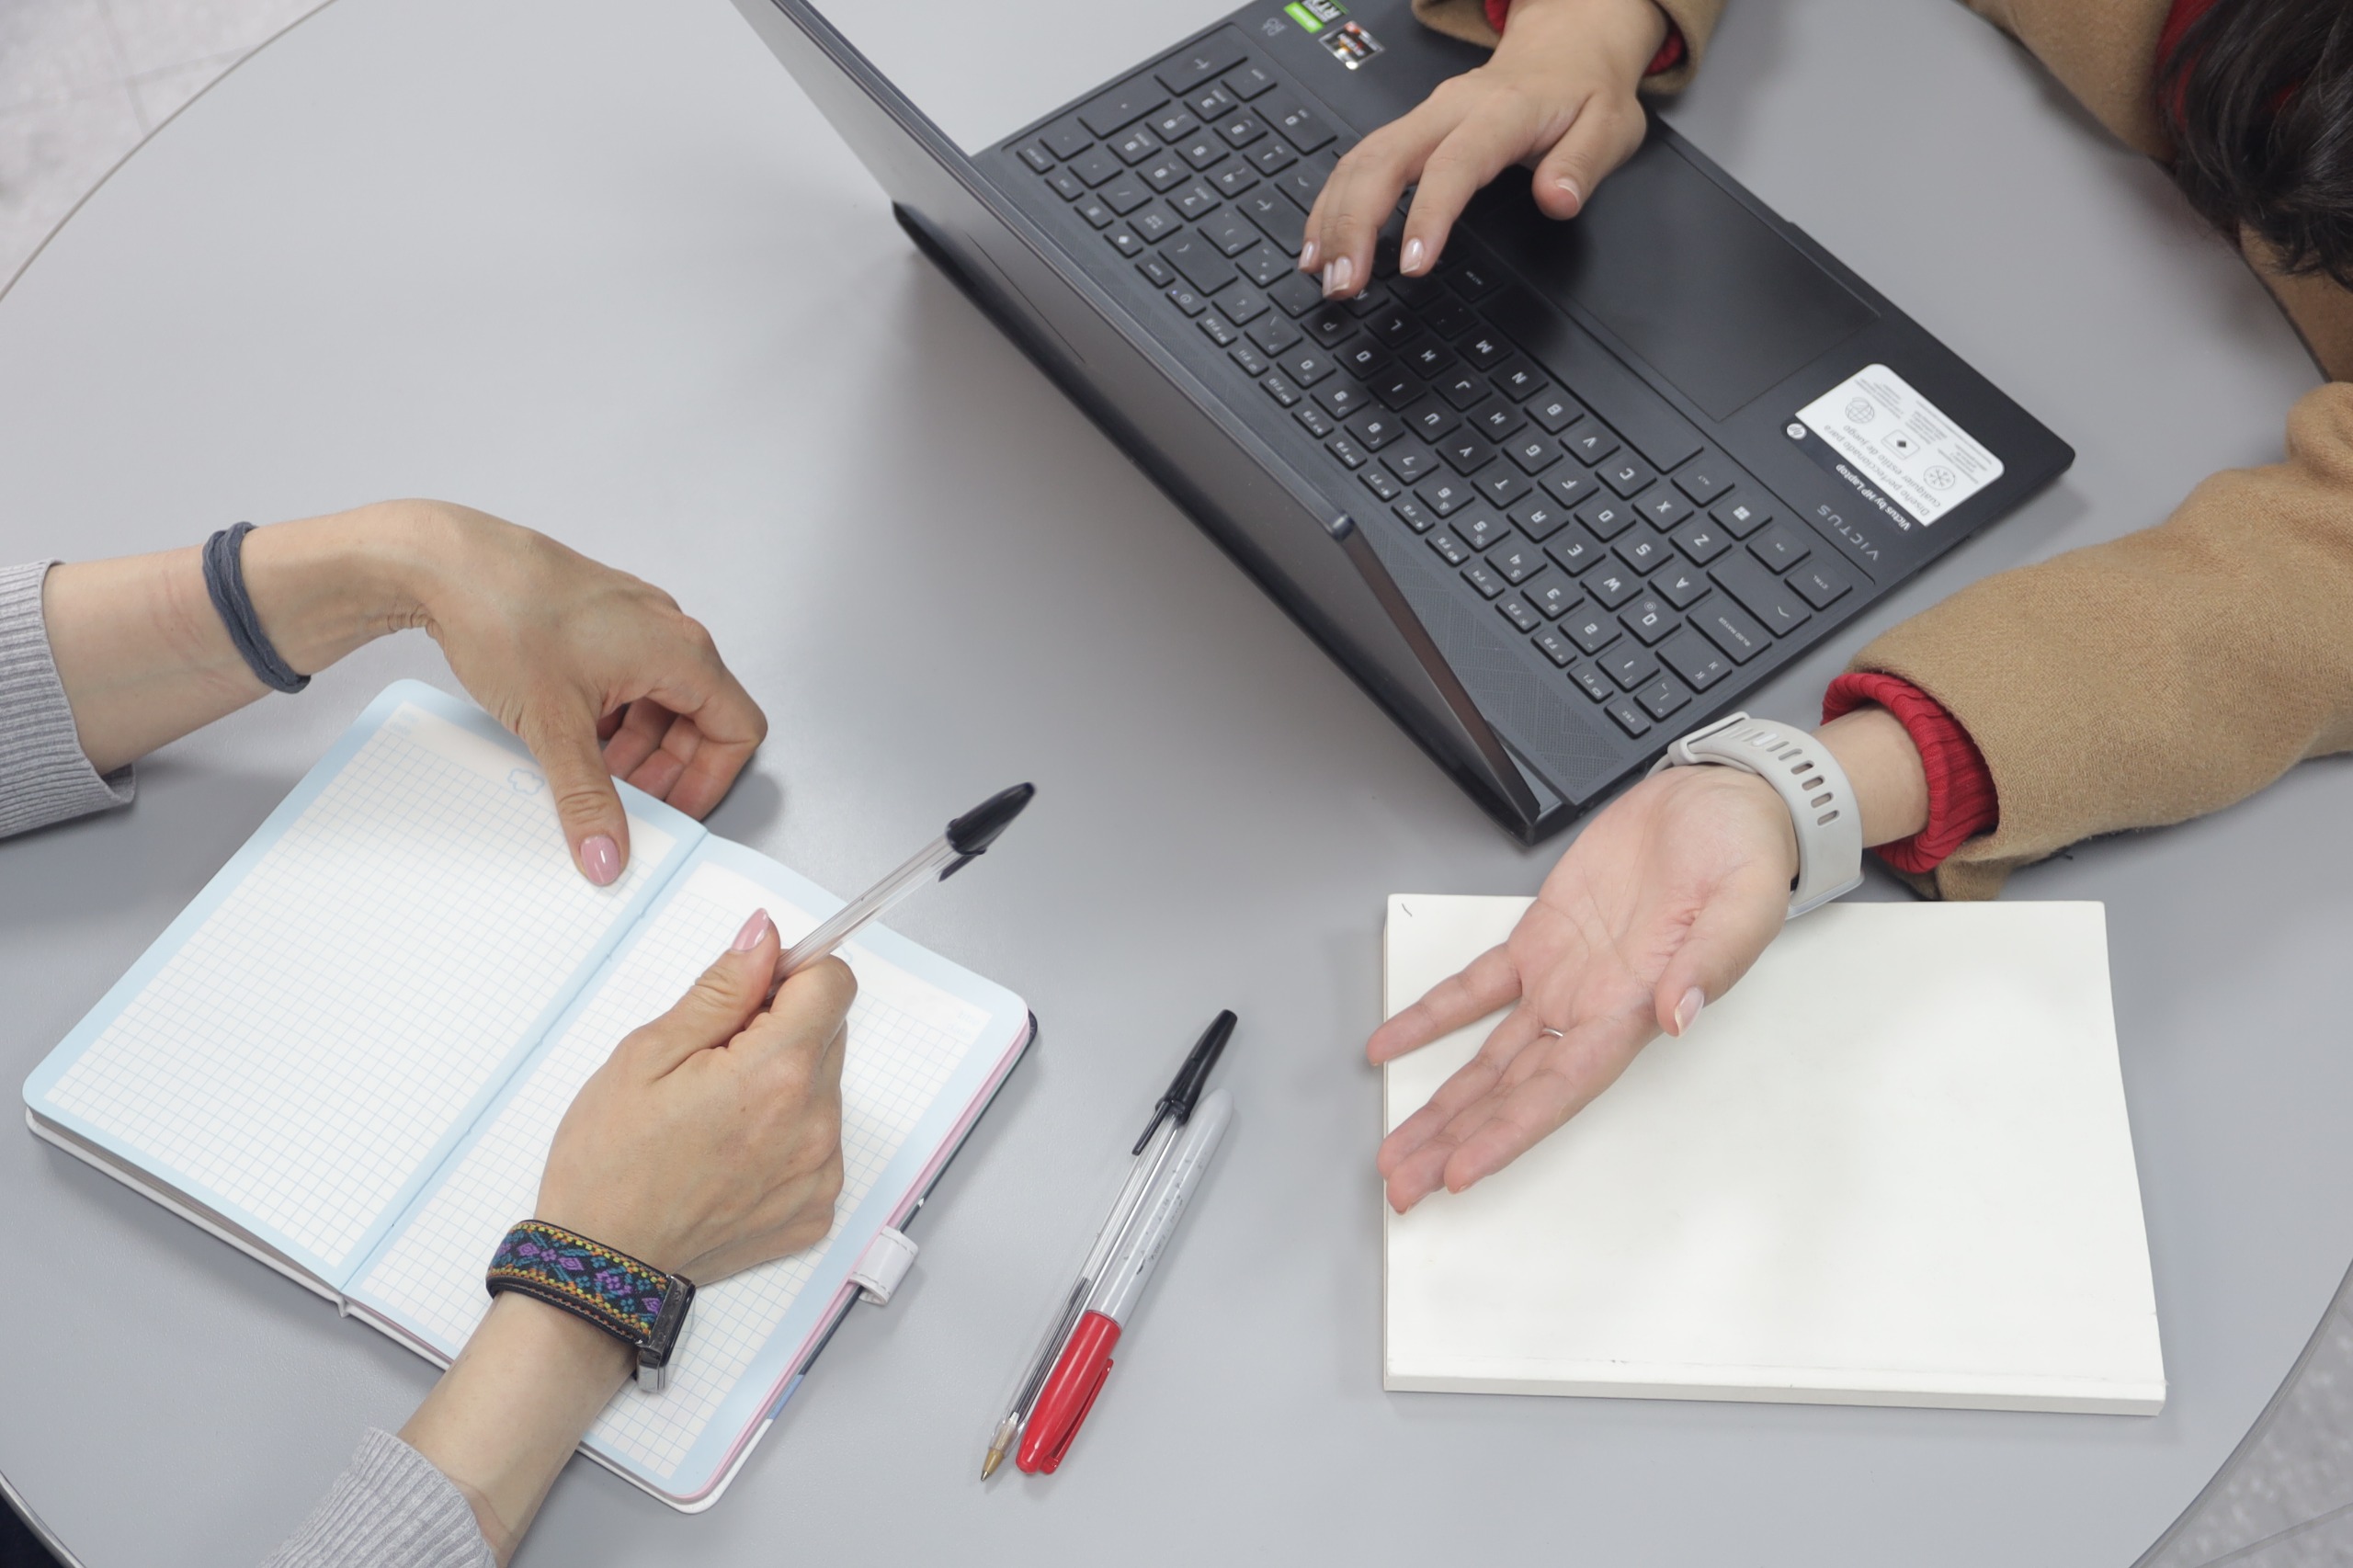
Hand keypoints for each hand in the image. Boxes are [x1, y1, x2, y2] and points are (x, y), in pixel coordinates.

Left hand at [388, 502, 768, 885]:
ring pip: (659, 702)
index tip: (672, 814)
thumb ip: (587, 799)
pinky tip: (566, 739)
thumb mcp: (554, 726)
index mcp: (681, 651)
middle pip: (699, 720)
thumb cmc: (507, 615)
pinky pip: (625, 681)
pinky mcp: (596, 620)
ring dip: (634, 749)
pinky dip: (608, 720)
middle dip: (665, 770)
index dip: (710, 781)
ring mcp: (632, 622)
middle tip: (624, 805)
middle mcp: (666, 631)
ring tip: (588, 775)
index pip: (736, 729)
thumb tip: (608, 854)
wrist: (443, 561)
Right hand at [537, 910, 851, 1279]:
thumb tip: (764, 937)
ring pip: (822, 1089)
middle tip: (712, 1063)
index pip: (834, 984)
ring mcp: (821, 1172)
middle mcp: (816, 1124)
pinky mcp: (816, 1208)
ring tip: (714, 1117)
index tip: (752, 993)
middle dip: (779, 1031)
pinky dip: (783, 1137)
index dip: (792, 975)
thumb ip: (721, 989)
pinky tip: (729, 1155)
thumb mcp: (647, 1054)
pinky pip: (818, 1144)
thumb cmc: (610, 1163)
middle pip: (828, 1035)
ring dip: (782, 1085)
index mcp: (777, 1075)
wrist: (604, 1266)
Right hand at [1298, 0, 1664, 298]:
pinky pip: (1357, 162)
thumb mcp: (1610, 127)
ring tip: (1322, 274)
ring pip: (1360, 159)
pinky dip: (1332, 204)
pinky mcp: (1408, 130)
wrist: (1566, 47)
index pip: (1455, 163)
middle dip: (1354, 222)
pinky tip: (1320, 243)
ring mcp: (1423, 117)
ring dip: (1333, 218)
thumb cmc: (1584, 92)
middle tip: (1343, 283)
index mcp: (1503, 110)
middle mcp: (1450, 109)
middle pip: (1384, 158)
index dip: (1429, 214)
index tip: (1412, 265)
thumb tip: (1558, 201)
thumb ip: (1583, 165)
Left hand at [1371, 765, 1790, 1210]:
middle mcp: (1589, 1008)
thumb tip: (1679, 1014)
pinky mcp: (1539, 940)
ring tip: (1394, 1149)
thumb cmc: (1743, 856)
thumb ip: (1710, 962)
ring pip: (1485, 1059)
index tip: (1460, 1171)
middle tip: (1403, 1185)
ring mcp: (1560, 980)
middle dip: (1454, 1142)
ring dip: (1440, 1106)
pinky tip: (1391, 1045)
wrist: (1720, 805)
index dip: (1506, 1135)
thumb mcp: (1743, 903)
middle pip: (1510, 1094)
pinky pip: (1474, 990)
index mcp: (1633, 1011)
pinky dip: (1430, 1017)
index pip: (1558, 1092)